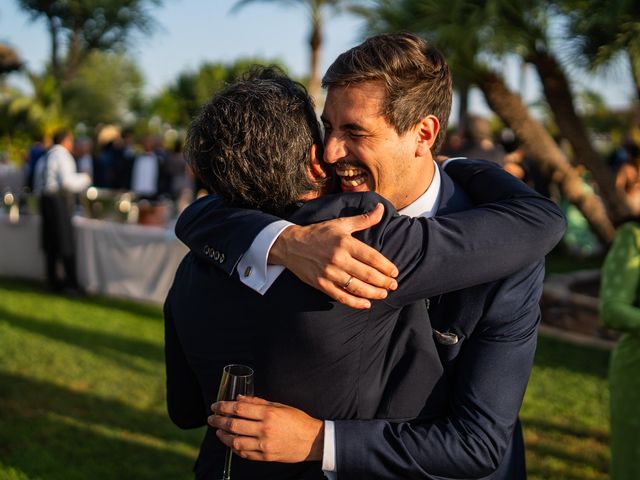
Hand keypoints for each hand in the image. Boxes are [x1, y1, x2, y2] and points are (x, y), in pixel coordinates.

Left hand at [209, 395, 323, 462]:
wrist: (312, 440)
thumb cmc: (297, 420)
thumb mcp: (279, 406)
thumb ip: (258, 402)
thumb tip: (239, 399)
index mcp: (268, 413)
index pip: (239, 409)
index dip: (223, 406)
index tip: (215, 405)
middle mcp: (265, 429)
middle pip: (234, 424)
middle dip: (218, 420)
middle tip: (211, 417)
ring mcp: (264, 445)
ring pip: (235, 441)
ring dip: (223, 436)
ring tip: (218, 430)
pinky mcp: (265, 456)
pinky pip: (244, 453)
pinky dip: (234, 448)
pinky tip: (231, 442)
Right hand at [269, 203, 397, 308]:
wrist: (290, 245)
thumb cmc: (318, 233)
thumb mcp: (340, 224)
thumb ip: (363, 220)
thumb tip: (381, 209)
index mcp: (345, 243)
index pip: (372, 257)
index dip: (386, 266)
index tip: (395, 272)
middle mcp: (338, 259)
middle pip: (367, 274)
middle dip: (384, 281)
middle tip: (394, 285)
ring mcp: (329, 273)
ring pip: (357, 287)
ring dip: (373, 293)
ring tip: (384, 294)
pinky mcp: (321, 284)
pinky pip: (341, 297)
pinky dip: (355, 302)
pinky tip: (366, 304)